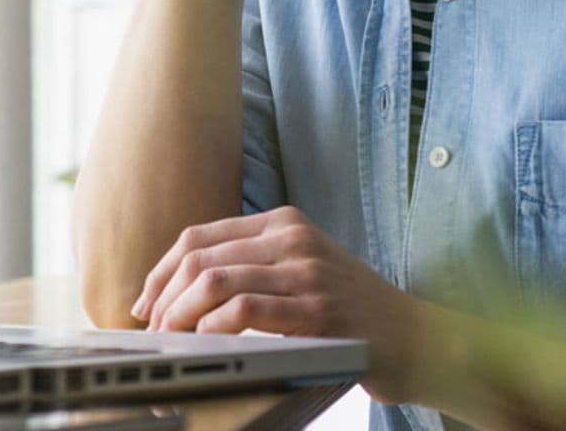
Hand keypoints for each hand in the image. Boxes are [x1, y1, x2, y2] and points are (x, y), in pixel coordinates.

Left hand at [128, 205, 431, 404]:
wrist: (419, 338)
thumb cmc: (354, 311)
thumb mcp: (304, 269)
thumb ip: (255, 266)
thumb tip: (183, 288)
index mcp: (285, 222)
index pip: (200, 236)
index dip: (161, 271)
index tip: (145, 302)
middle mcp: (294, 238)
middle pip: (200, 257)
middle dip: (164, 296)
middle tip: (154, 329)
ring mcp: (307, 271)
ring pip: (214, 280)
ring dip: (180, 314)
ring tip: (173, 340)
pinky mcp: (317, 310)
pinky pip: (244, 308)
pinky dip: (213, 326)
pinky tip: (207, 343)